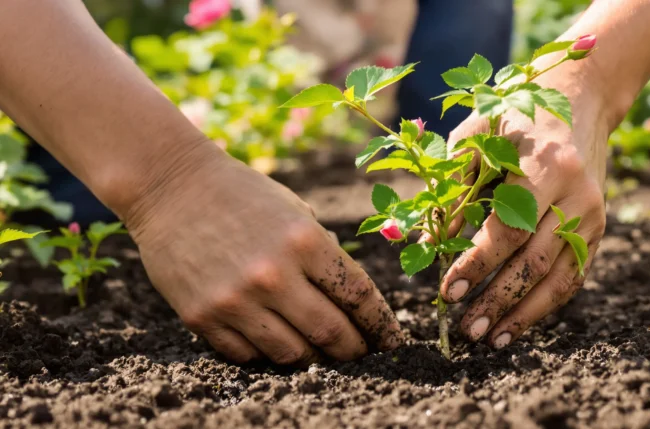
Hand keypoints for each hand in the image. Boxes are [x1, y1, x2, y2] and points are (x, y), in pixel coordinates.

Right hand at [123, 146, 403, 364]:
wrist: (169, 185)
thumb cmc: (241, 194)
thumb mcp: (295, 211)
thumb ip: (323, 255)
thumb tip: (351, 302)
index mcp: (304, 240)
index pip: (359, 296)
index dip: (382, 325)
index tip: (393, 341)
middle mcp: (273, 274)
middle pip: (332, 333)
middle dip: (354, 350)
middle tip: (361, 355)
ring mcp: (235, 299)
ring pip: (292, 354)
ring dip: (313, 358)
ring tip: (320, 352)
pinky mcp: (202, 317)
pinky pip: (248, 355)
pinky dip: (267, 354)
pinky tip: (275, 342)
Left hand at [433, 72, 608, 348]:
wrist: (581, 98)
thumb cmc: (515, 115)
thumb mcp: (478, 134)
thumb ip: (456, 184)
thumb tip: (434, 241)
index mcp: (546, 164)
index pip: (509, 228)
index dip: (477, 263)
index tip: (447, 291)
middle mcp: (577, 193)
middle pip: (535, 260)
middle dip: (498, 299)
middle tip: (465, 329)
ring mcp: (593, 213)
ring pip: (560, 276)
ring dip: (524, 313)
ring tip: (491, 339)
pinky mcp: (598, 228)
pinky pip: (574, 274)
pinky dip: (547, 303)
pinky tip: (520, 323)